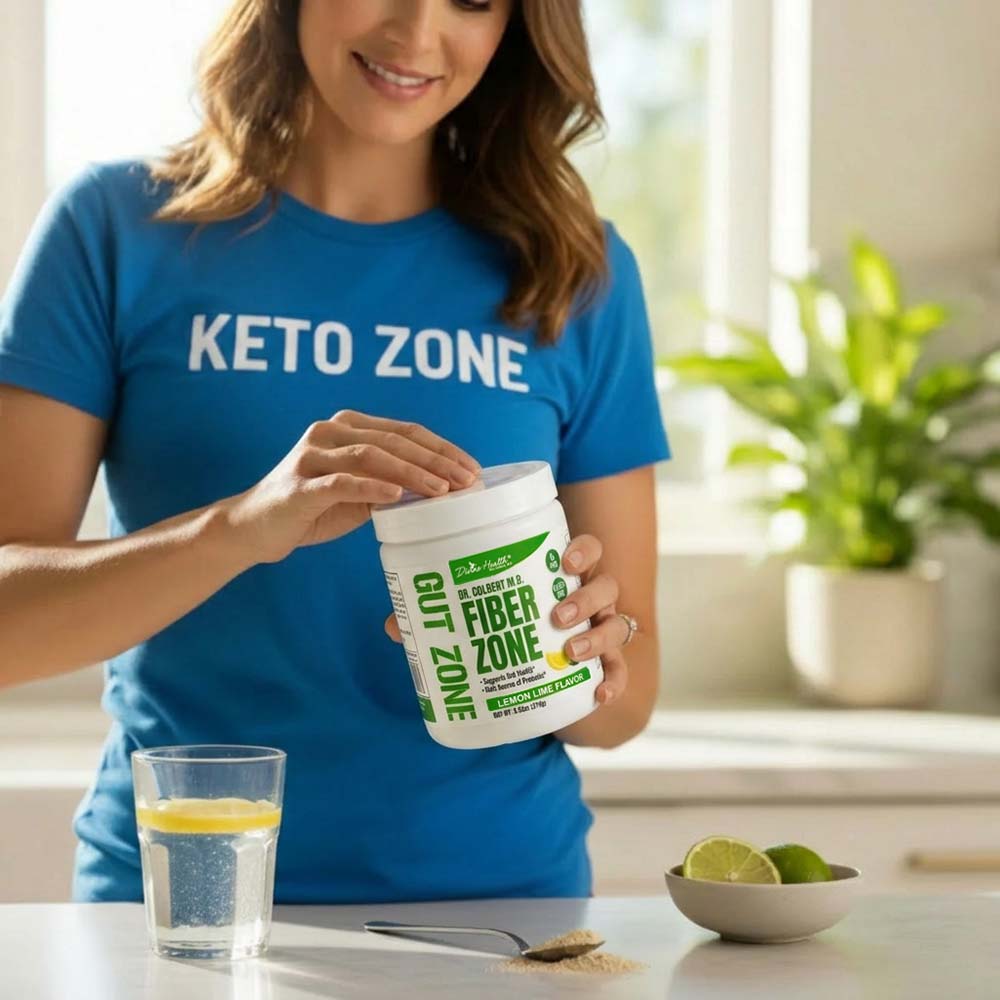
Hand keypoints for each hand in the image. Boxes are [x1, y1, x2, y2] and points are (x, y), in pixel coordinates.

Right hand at [219, 410, 478, 564]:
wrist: (254, 528)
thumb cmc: (312, 508)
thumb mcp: (359, 493)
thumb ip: (391, 483)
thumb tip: (441, 490)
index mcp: (349, 426)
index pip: (407, 431)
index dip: (442, 448)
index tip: (472, 468)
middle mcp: (330, 431)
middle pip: (394, 440)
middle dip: (436, 460)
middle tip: (466, 480)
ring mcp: (312, 455)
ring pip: (371, 455)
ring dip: (411, 472)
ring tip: (441, 490)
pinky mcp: (300, 485)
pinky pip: (342, 482)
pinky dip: (372, 486)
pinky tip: (396, 494)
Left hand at [384, 533, 630, 706]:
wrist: (548, 677)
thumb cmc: (515, 628)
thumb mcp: (489, 618)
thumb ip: (444, 618)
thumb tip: (393, 626)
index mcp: (562, 575)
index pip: (586, 548)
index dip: (581, 549)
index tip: (562, 559)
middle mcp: (590, 598)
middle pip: (606, 583)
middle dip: (585, 596)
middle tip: (555, 614)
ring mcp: (602, 632)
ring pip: (616, 623)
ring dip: (597, 635)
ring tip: (568, 650)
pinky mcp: (606, 667)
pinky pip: (620, 672)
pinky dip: (613, 682)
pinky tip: (597, 694)